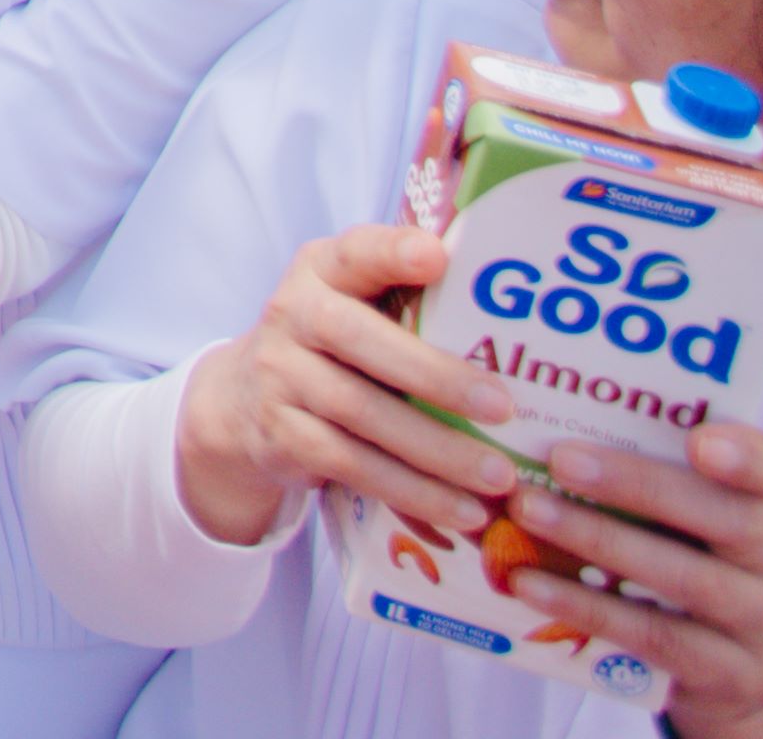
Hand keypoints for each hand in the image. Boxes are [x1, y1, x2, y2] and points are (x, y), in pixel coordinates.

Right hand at [169, 221, 519, 547]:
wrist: (243, 400)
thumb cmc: (336, 344)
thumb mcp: (356, 303)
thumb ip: (411, 295)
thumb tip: (519, 310)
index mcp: (321, 269)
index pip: (356, 251)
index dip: (392, 252)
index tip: (437, 256)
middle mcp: (292, 313)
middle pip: (356, 339)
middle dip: (434, 374)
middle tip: (502, 406)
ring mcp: (281, 376)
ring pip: (360, 412)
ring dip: (436, 449)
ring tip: (498, 476)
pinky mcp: (283, 435)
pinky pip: (354, 466)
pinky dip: (413, 491)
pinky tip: (462, 510)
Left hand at [507, 424, 762, 738]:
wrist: (741, 678)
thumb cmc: (701, 565)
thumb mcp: (700, 518)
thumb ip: (656, 471)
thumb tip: (548, 417)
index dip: (751, 457)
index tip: (700, 441)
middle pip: (734, 521)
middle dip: (642, 486)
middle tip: (561, 458)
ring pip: (689, 581)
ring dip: (600, 541)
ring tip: (529, 510)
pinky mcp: (731, 676)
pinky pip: (656, 638)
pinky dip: (587, 606)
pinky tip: (530, 582)